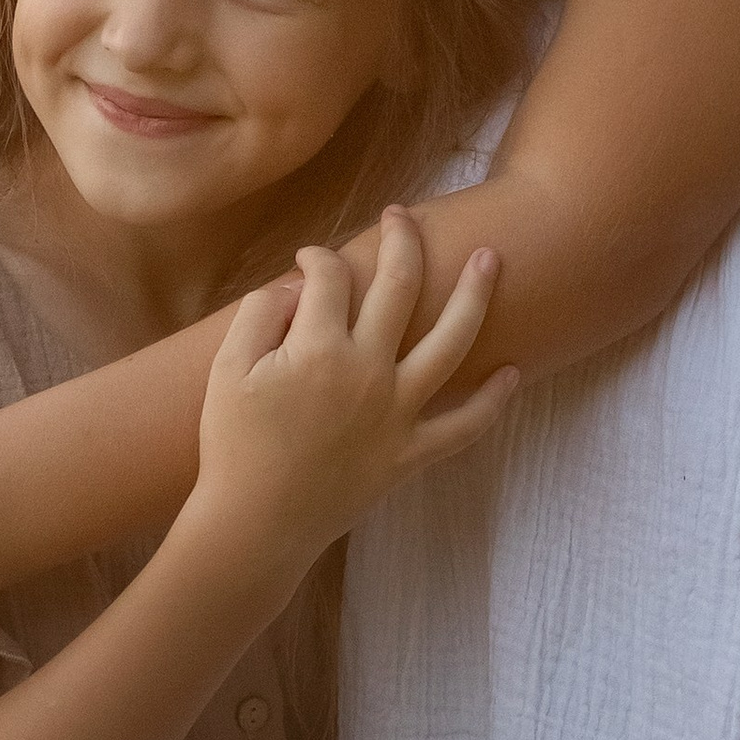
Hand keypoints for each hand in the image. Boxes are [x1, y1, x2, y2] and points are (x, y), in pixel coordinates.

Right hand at [190, 210, 516, 583]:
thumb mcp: (227, 369)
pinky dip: (492, 401)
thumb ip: (261, 314)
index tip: (309, 260)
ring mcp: (396, 413)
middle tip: (406, 215)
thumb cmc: (234, 445)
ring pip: (451, 342)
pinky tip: (512, 371)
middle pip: (401, 285)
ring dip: (474, 295)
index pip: (331, 276)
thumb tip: (300, 285)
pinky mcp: (410, 453)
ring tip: (491, 257)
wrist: (254, 524)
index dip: (317, 258)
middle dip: (404, 239)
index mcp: (319, 347)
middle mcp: (368, 372)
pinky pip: (464, 426)